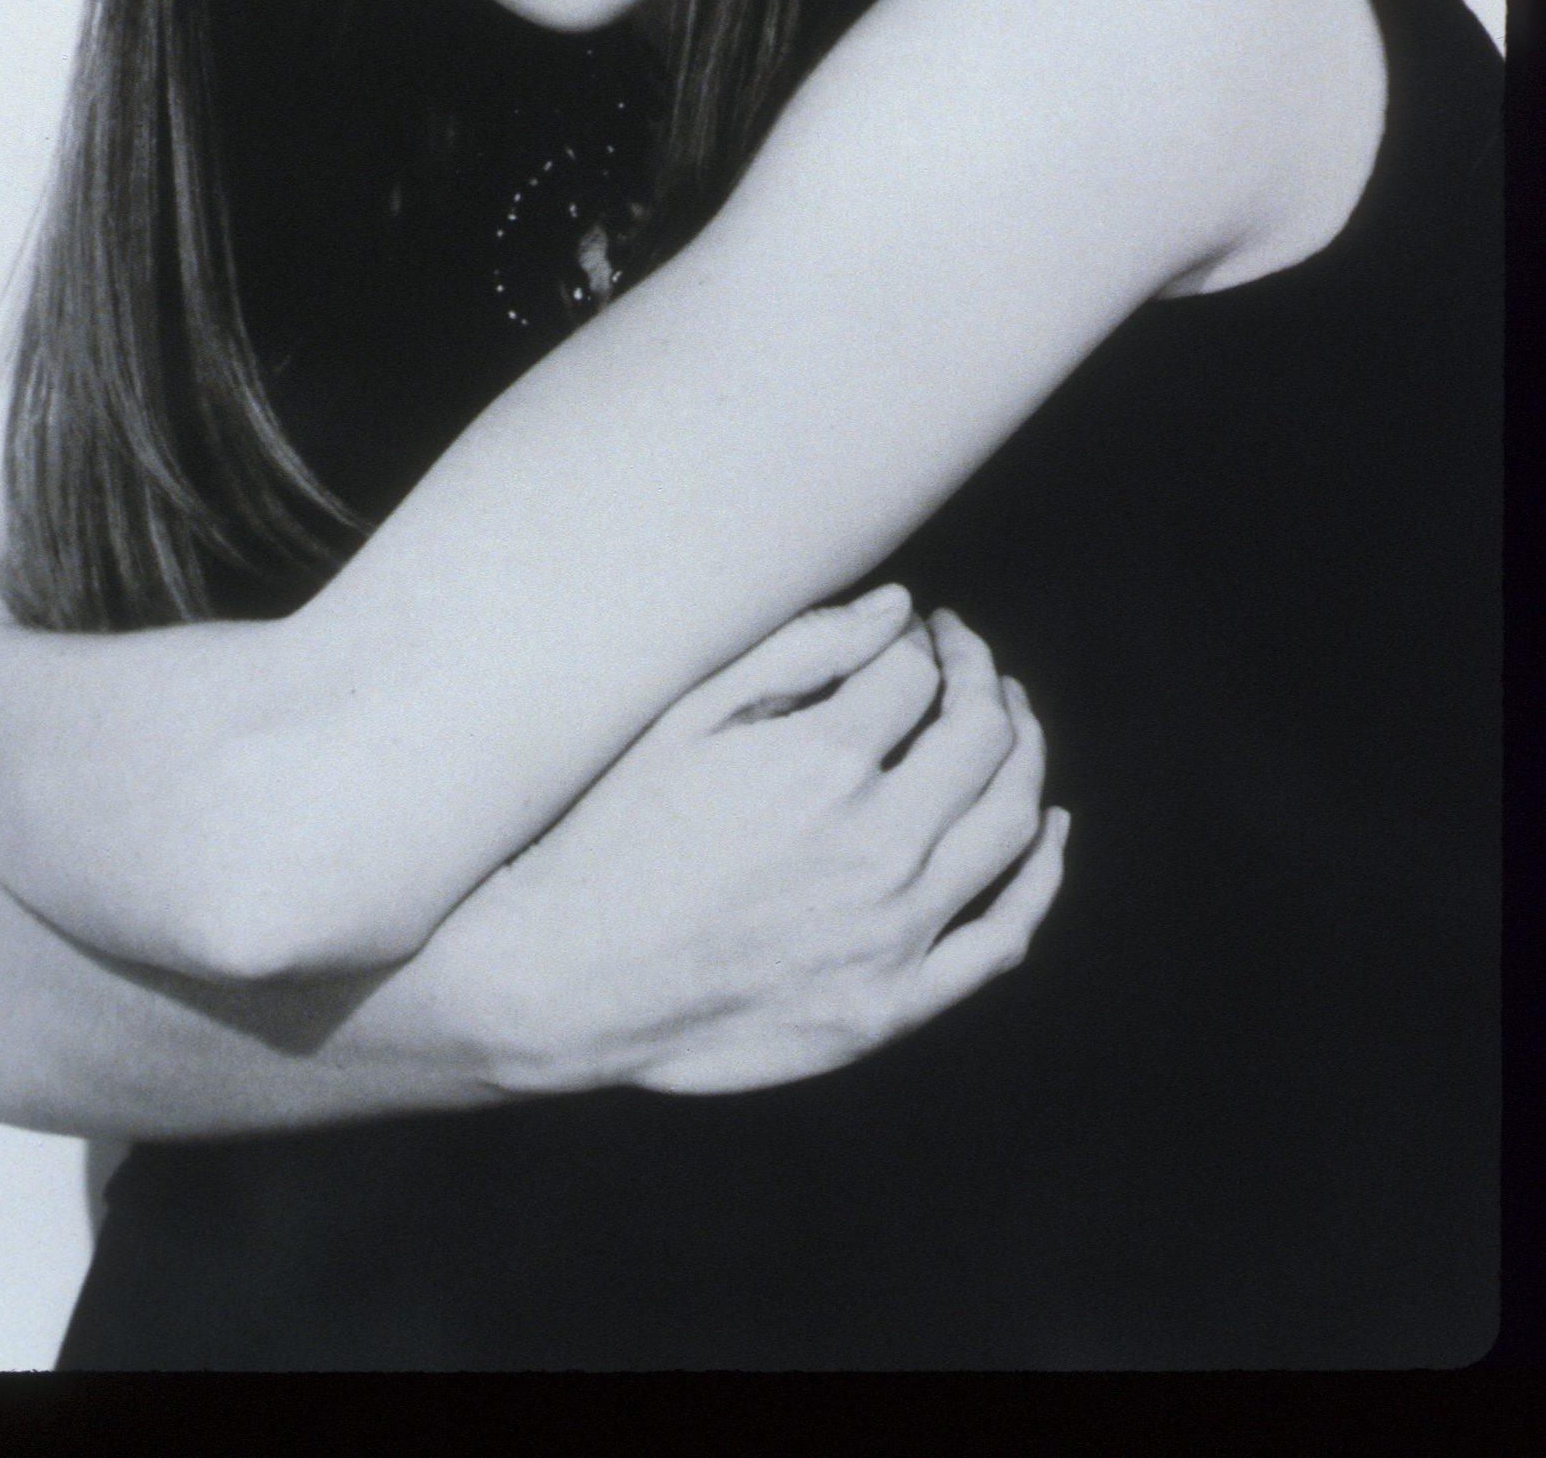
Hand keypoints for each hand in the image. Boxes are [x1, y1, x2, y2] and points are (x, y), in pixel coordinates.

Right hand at [419, 585, 1066, 1098]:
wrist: (564, 977)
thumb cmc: (614, 835)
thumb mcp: (689, 719)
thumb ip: (802, 653)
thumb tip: (900, 608)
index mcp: (821, 766)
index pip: (918, 674)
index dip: (924, 640)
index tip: (911, 632)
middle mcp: (874, 849)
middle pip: (982, 737)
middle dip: (982, 678)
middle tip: (964, 657)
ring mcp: (892, 935)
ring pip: (1011, 824)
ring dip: (1024, 753)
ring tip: (1010, 720)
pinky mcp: (893, 1006)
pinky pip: (1002, 937)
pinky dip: (1042, 876)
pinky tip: (1049, 831)